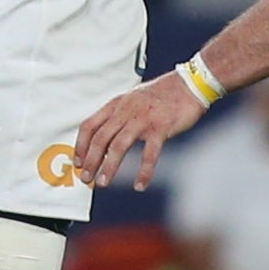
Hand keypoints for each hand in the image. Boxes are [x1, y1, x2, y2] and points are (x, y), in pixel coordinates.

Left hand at [74, 71, 209, 190]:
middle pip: (100, 138)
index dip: (81, 145)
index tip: (78, 161)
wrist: (190, 84)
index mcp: (117, 104)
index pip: (90, 125)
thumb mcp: (133, 99)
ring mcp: (143, 119)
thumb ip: (119, 116)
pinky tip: (139, 184)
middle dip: (91, 161)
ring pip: (118, 146)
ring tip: (103, 182)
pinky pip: (149, 154)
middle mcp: (126, 111)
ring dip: (108, 167)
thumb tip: (105, 138)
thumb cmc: (162, 94)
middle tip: (86, 178)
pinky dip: (143, 172)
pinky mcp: (160, 128)